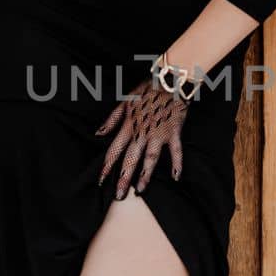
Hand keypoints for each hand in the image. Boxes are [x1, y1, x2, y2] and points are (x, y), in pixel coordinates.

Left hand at [95, 75, 189, 198]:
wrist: (169, 79)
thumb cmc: (147, 89)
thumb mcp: (125, 101)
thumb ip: (112, 119)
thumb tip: (98, 133)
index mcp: (129, 126)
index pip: (114, 150)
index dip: (107, 167)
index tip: (100, 182)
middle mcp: (142, 132)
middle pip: (130, 159)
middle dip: (123, 178)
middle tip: (118, 196)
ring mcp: (158, 133)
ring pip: (150, 158)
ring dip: (145, 175)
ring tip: (140, 191)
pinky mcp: (173, 131)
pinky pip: (176, 150)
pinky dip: (177, 163)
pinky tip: (176, 177)